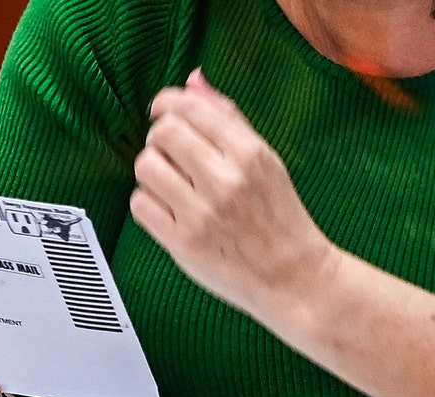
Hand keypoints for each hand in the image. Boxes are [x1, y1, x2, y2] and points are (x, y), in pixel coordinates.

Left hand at [130, 69, 340, 320]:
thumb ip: (228, 118)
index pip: (190, 109)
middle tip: (169, 152)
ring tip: (169, 182)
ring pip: (146, 167)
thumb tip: (193, 80)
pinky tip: (166, 207)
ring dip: (151, 170)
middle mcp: (225, 181)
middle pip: (162, 134)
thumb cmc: (278, 217)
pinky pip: (141, 204)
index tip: (161, 110)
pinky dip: (147, 202)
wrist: (293, 277)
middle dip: (158, 138)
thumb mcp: (266, 159)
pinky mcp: (182, 243)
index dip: (166, 103)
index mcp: (249, 154)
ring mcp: (202, 214)